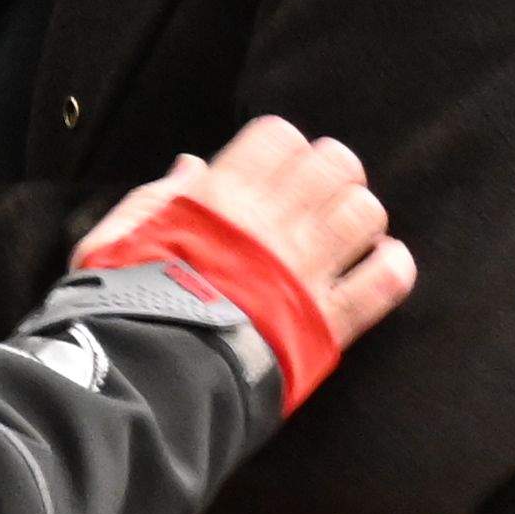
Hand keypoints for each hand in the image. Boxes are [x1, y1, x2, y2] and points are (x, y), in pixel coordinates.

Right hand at [82, 116, 417, 362]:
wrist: (150, 375)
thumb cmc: (128, 306)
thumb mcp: (122, 236)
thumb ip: (161, 198)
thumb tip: (191, 166)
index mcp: (222, 198)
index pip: (278, 138)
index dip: (286, 147)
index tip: (280, 168)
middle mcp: (271, 224)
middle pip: (334, 164)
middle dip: (333, 173)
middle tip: (323, 195)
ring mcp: (304, 271)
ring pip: (365, 213)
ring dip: (362, 217)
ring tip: (349, 233)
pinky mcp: (326, 321)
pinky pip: (384, 282)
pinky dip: (392, 269)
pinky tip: (382, 266)